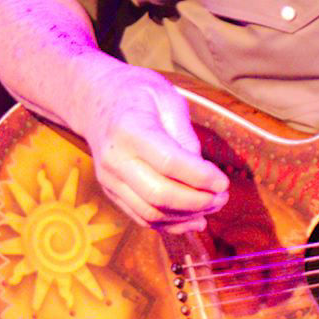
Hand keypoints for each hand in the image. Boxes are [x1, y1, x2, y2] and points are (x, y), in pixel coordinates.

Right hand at [72, 61, 229, 233]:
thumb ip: (184, 133)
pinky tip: (195, 220)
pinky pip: (142, 217)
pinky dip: (170, 225)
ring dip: (187, 216)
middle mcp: (115, 159)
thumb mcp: (166, 97)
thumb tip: (200, 169)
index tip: (223, 182)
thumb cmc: (138, 93)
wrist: (95, 99)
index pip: (168, 162)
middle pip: (158, 194)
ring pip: (150, 212)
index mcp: (129, 129)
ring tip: (213, 205)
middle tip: (222, 197)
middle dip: (197, 201)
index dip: (199, 177)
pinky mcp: (112, 192)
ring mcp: (110, 179)